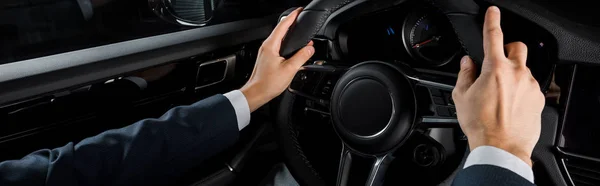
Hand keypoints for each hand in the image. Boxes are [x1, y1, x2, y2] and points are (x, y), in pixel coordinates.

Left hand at [241, 8, 314, 111]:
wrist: (256, 93)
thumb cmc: (267, 83)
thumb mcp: (289, 69)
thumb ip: (301, 56)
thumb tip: (310, 48)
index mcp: (271, 45)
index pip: (283, 25)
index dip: (292, 16)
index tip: (299, 11)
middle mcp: (266, 46)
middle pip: (280, 29)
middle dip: (291, 22)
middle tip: (300, 18)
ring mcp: (265, 52)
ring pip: (279, 37)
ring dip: (289, 33)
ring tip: (298, 30)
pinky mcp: (266, 58)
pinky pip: (277, 45)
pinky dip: (286, 42)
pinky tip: (292, 47)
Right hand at [451, 6, 544, 166]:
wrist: (501, 147)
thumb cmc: (481, 125)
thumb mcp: (461, 97)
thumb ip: (464, 74)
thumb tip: (467, 64)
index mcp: (495, 69)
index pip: (493, 36)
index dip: (492, 21)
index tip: (493, 12)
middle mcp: (516, 73)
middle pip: (517, 47)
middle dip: (507, 50)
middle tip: (497, 63)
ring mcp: (530, 86)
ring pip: (524, 69)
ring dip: (513, 74)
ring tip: (500, 95)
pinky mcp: (539, 98)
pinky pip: (530, 86)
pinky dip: (520, 90)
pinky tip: (510, 105)